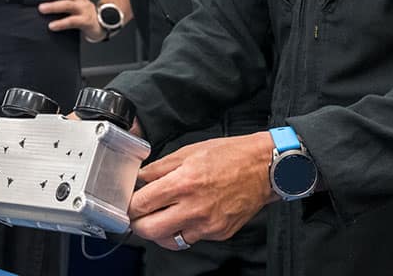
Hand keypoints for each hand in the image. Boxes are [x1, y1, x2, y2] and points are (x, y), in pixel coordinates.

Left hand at [34, 0, 100, 39]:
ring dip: (53, 6)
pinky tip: (52, 26)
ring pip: (67, 4)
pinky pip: (72, 21)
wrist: (102, 25)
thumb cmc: (83, 13)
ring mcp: (83, 9)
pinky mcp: (85, 21)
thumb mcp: (74, 2)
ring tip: (41, 8)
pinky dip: (61, 23)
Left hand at [128, 132, 273, 247]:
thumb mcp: (188, 152)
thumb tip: (140, 178)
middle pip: (149, 230)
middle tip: (138, 214)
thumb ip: (159, 168)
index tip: (129, 201)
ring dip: (159, 231)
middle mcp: (194, 208)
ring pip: (169, 240)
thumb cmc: (229, 155)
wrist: (263, 168)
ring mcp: (207, 225)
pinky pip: (191, 238)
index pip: (141, 204)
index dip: (129, 204)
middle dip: (138, 223)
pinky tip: (185, 216)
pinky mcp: (218, 234)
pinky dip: (183, 230)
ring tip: (160, 217)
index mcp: (183, 183)